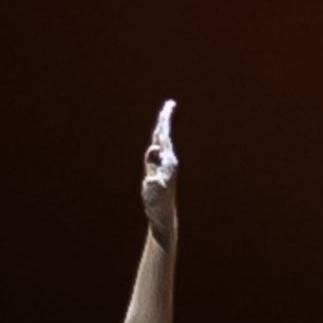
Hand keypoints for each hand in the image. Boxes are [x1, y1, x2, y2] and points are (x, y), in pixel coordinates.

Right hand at [141, 99, 178, 237]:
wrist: (164, 217)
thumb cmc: (158, 204)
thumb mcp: (153, 184)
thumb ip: (152, 165)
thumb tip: (153, 148)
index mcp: (168, 161)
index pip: (165, 136)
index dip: (165, 120)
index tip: (169, 105)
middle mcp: (170, 162)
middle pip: (166, 136)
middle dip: (165, 121)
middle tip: (169, 105)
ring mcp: (167, 168)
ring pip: (163, 144)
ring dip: (162, 130)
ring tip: (162, 119)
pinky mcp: (163, 173)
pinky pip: (160, 152)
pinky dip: (159, 143)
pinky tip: (157, 144)